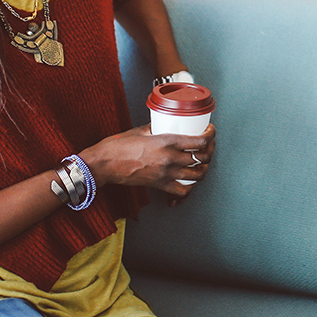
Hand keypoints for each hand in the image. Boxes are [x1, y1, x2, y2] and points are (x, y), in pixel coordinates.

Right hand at [80, 124, 215, 197]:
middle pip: (202, 158)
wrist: (105, 164)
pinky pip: (183, 191)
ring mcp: (166, 173)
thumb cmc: (119, 146)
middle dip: (210, 152)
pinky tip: (190, 183)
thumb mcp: (142, 130)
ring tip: (202, 163)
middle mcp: (170, 158)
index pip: (200, 141)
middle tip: (208, 147)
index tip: (211, 132)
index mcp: (167, 141)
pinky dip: (190, 189)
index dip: (211, 136)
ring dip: (203, 169)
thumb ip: (157, 129)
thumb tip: (166, 125)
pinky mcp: (160, 185)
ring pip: (197, 175)